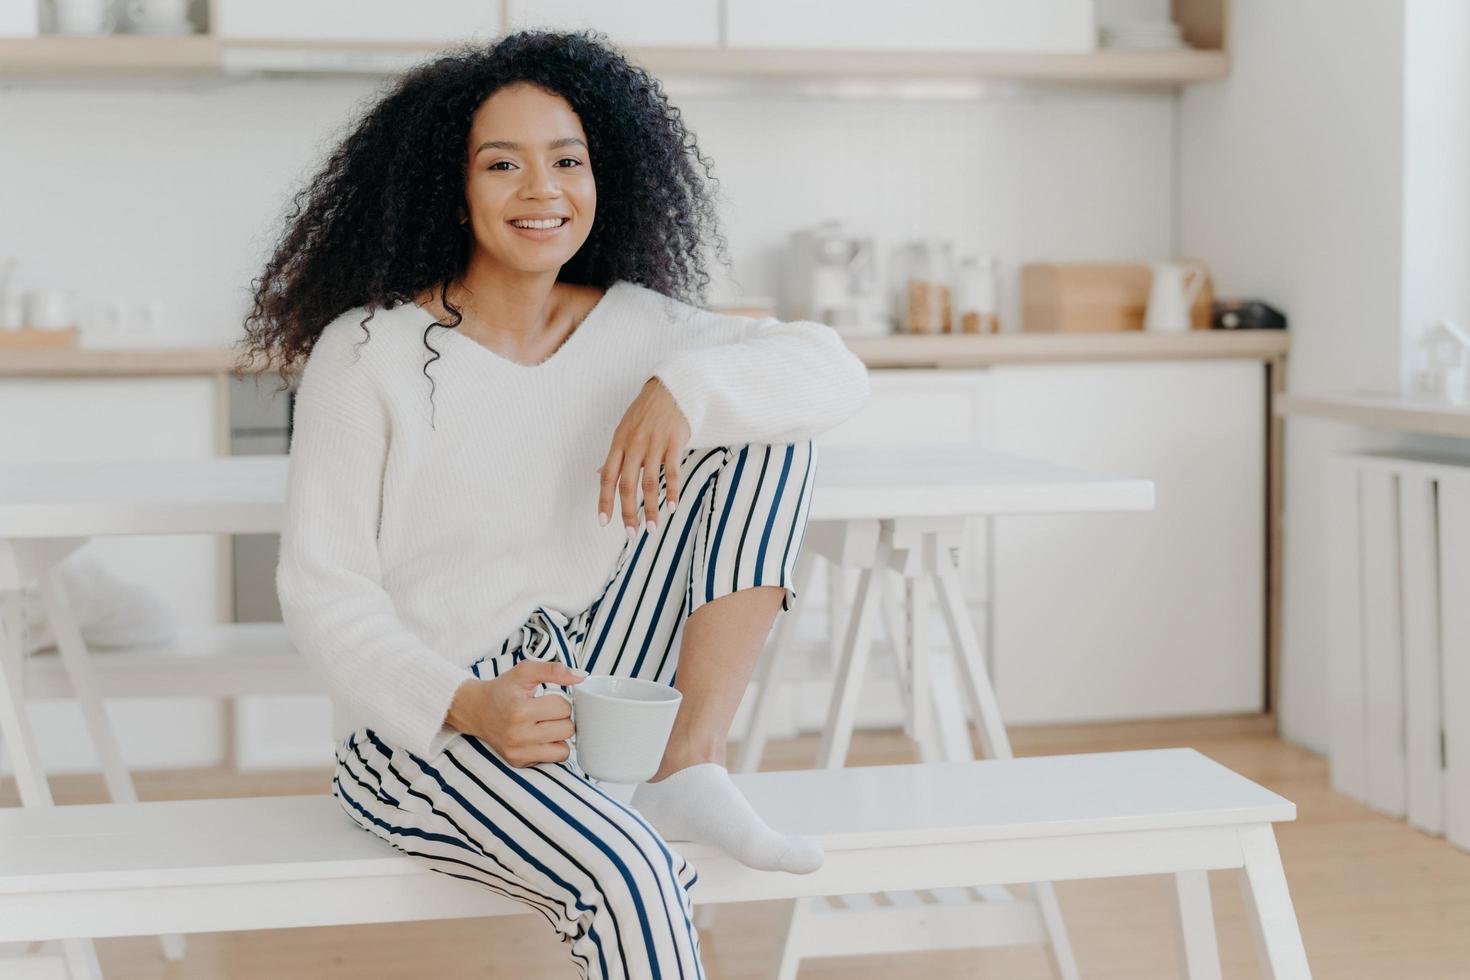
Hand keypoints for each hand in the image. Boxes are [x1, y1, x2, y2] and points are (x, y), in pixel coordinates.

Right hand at [448, 660, 585, 766]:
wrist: (476, 710)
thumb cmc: (504, 689)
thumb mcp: (525, 672)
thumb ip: (554, 670)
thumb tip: (582, 676)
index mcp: (520, 710)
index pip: (564, 708)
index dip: (560, 701)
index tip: (547, 700)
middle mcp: (518, 735)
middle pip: (567, 729)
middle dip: (562, 719)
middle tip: (547, 713)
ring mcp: (518, 752)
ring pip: (564, 749)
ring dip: (559, 736)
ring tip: (545, 725)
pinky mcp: (518, 762)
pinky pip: (553, 760)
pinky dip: (551, 748)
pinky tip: (538, 738)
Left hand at [597, 377, 691, 534]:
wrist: (670, 389)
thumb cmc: (645, 412)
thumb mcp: (624, 430)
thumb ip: (614, 456)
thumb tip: (599, 475)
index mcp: (619, 443)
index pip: (608, 477)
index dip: (604, 500)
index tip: (604, 522)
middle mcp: (634, 445)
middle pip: (628, 484)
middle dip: (628, 512)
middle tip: (632, 533)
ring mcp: (655, 444)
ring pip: (650, 482)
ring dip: (652, 508)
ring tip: (653, 528)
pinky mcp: (674, 442)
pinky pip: (672, 471)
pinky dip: (672, 491)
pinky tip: (673, 507)